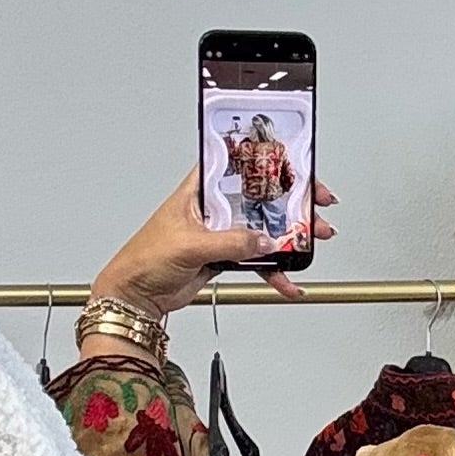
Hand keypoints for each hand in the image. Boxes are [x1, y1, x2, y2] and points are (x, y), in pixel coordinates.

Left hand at [87, 171, 338, 331]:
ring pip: (265, 230)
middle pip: (261, 197)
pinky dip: (274, 272)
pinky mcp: (226, 257)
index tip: (294, 164)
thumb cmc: (146, 257)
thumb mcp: (190, 243)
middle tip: (316, 207)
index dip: (267, 160)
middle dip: (291, 202)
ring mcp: (222, 232)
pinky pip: (258, 261)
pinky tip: (286, 281)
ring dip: (290, 238)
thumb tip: (263, 240)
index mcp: (201, 189)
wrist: (138, 294)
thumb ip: (230, 241)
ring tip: (312, 242)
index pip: (239, 164)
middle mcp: (214, 206)